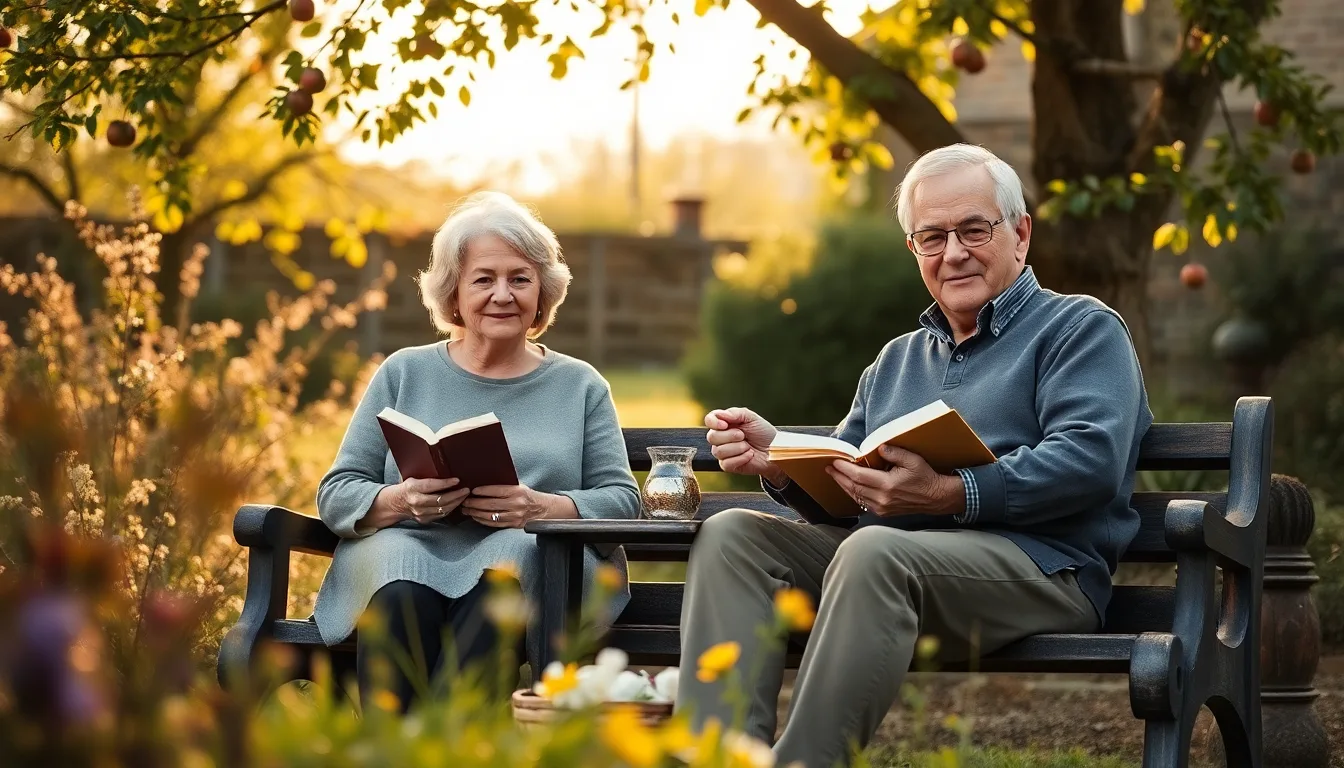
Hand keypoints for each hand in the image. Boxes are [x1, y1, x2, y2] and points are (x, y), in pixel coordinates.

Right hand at [397, 477, 470, 523]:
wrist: (396, 503)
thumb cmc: (408, 488)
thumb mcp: (414, 479)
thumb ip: (427, 477)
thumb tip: (446, 470)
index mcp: (413, 488)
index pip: (432, 485)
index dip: (446, 483)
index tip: (457, 480)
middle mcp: (416, 502)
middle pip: (440, 500)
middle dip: (456, 495)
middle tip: (466, 490)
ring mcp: (420, 513)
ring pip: (443, 509)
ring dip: (456, 502)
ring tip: (464, 496)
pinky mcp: (424, 520)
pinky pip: (441, 515)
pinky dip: (451, 509)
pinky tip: (456, 503)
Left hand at [461, 484, 556, 528]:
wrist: (544, 510)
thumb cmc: (529, 496)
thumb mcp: (520, 487)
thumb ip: (505, 486)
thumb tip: (484, 484)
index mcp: (517, 491)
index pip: (496, 490)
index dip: (482, 491)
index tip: (472, 490)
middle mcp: (516, 504)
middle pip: (490, 504)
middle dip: (474, 503)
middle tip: (464, 501)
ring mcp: (515, 516)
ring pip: (490, 515)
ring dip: (475, 513)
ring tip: (466, 510)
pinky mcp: (513, 525)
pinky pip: (494, 524)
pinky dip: (483, 521)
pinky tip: (475, 517)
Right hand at [704, 407, 784, 483]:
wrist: (774, 450)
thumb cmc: (763, 433)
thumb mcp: (752, 418)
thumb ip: (735, 413)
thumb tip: (720, 415)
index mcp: (725, 423)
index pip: (709, 420)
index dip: (713, 422)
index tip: (725, 424)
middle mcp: (721, 437)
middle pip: (712, 437)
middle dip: (730, 436)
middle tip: (743, 435)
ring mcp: (723, 452)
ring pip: (718, 451)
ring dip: (737, 448)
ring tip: (748, 446)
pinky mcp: (728, 465)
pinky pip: (726, 463)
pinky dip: (740, 458)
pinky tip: (749, 455)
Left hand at [825, 445, 964, 516]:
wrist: (936, 497)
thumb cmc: (924, 477)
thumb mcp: (912, 459)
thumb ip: (893, 452)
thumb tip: (878, 448)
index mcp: (888, 485)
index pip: (858, 476)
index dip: (844, 469)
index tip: (835, 461)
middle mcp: (882, 499)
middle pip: (853, 487)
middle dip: (839, 476)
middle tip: (829, 467)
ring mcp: (882, 508)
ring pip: (856, 496)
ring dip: (844, 485)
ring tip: (835, 475)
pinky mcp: (883, 512)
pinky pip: (862, 503)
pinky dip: (854, 493)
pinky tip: (849, 486)